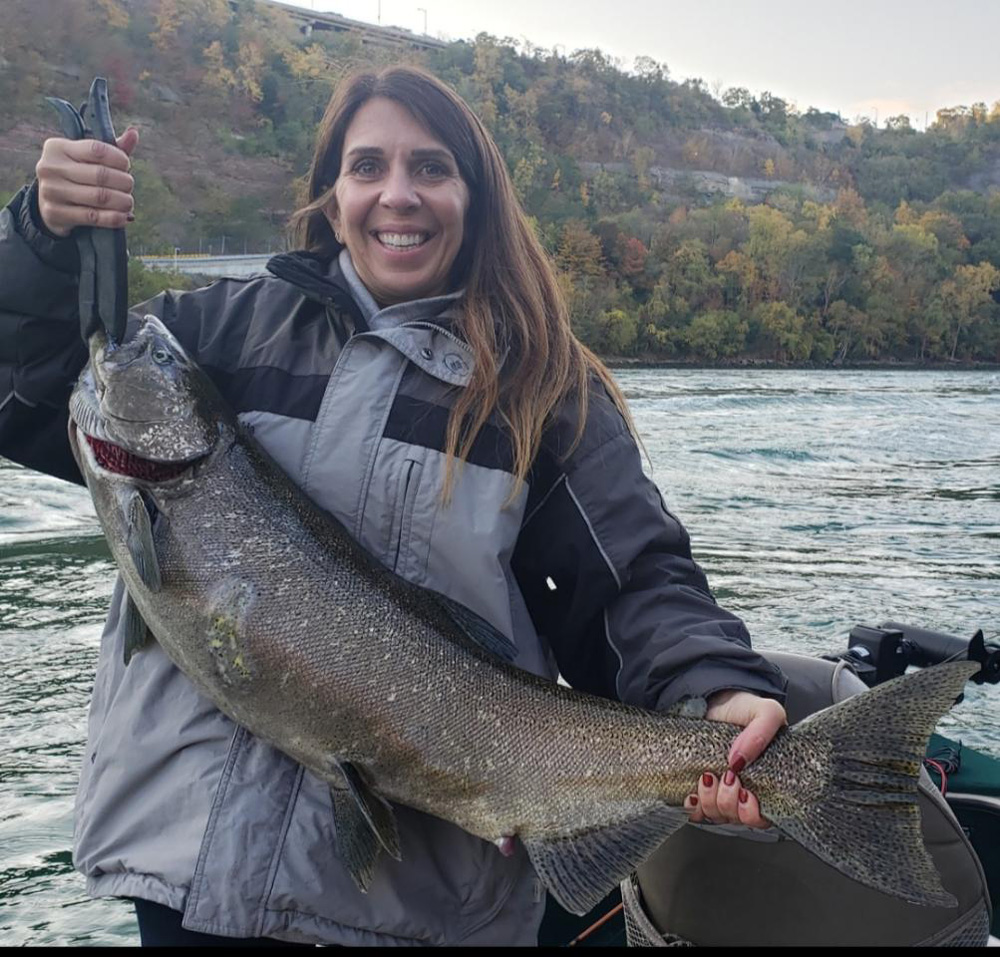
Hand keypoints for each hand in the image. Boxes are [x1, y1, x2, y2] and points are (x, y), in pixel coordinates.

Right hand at [35, 127, 138, 236]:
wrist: (49, 206)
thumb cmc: (76, 177)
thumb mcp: (89, 160)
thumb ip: (112, 148)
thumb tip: (134, 132)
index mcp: (58, 147)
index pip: (97, 149)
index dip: (119, 159)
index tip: (126, 166)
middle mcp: (51, 167)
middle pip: (101, 175)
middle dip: (124, 182)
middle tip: (129, 187)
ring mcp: (51, 191)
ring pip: (100, 197)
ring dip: (123, 201)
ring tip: (128, 203)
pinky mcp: (55, 213)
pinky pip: (94, 216)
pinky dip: (115, 218)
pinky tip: (124, 217)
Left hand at [684, 689, 785, 828]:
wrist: (712, 697)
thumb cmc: (742, 707)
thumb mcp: (766, 712)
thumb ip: (762, 732)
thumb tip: (739, 761)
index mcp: (767, 781)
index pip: (764, 817)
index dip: (753, 813)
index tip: (745, 793)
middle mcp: (744, 790)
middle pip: (737, 818)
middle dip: (728, 803)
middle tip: (725, 776)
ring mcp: (720, 790)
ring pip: (715, 815)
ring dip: (709, 801)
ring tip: (707, 775)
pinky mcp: (699, 786)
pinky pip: (695, 811)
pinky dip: (692, 806)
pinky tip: (692, 793)